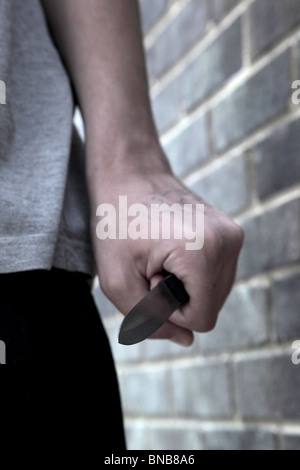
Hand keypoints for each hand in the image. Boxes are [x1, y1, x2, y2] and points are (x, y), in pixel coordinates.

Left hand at [90, 165, 243, 346]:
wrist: (128, 175)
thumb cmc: (115, 223)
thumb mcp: (117, 280)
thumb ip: (149, 320)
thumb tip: (187, 340)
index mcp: (202, 252)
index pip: (201, 318)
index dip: (168, 310)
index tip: (148, 277)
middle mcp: (227, 242)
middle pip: (210, 307)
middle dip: (177, 297)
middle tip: (152, 265)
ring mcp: (232, 235)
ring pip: (215, 293)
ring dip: (184, 286)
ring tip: (161, 257)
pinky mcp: (230, 232)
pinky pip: (216, 275)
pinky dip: (192, 274)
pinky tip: (172, 251)